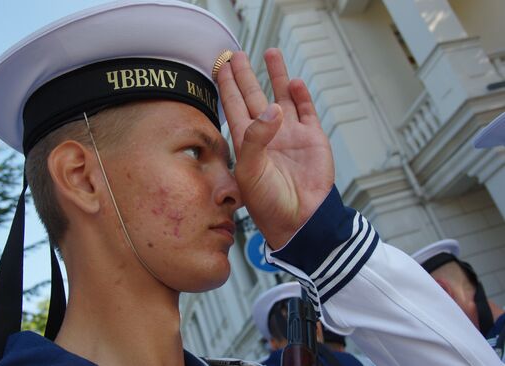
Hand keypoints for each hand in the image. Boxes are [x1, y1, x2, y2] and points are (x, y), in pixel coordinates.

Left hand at [218, 48, 334, 248]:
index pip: (234, 106)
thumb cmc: (268, 203)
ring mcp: (290, 134)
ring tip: (270, 53)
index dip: (227, 86)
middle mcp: (267, 134)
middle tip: (237, 55)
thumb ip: (256, 138)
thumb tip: (271, 108)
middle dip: (246, 76)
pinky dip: (301, 95)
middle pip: (254, 96)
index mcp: (247, 142)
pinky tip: (294, 82)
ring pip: (281, 96)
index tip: (221, 66)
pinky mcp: (312, 137)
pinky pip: (305, 110)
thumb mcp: (250, 171)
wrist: (300, 219)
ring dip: (276, 75)